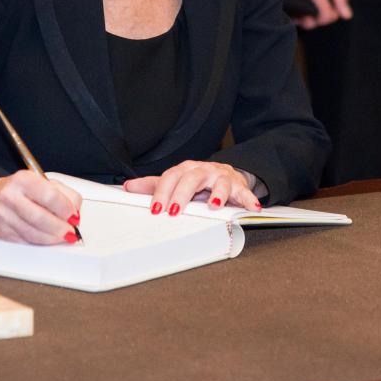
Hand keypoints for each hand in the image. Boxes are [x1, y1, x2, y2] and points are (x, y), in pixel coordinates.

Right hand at [0, 170, 82, 244]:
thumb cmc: (19, 190)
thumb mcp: (42, 182)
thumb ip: (63, 193)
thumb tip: (75, 210)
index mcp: (23, 180)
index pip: (49, 196)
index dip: (65, 209)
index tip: (73, 215)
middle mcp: (10, 196)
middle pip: (40, 217)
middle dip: (60, 227)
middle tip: (70, 231)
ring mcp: (4, 215)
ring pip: (33, 233)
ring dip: (52, 238)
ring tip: (62, 235)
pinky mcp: (2, 232)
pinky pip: (26, 241)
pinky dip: (41, 242)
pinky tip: (48, 238)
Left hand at [122, 161, 261, 215]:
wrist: (225, 173)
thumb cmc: (197, 180)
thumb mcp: (176, 181)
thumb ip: (154, 185)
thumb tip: (128, 187)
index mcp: (185, 170)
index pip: (171, 177)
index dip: (161, 192)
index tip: (155, 209)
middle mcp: (203, 170)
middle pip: (191, 178)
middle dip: (182, 194)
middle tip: (174, 210)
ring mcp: (221, 176)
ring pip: (219, 181)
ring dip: (217, 193)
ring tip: (214, 205)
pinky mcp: (238, 185)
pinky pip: (244, 192)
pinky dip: (248, 199)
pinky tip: (252, 208)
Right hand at [292, 0, 352, 28]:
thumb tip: (346, 15)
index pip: (324, 17)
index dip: (333, 15)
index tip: (335, 7)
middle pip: (310, 23)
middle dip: (319, 18)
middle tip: (325, 6)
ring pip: (298, 19)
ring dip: (307, 17)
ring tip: (314, 5)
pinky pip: (290, 11)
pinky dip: (297, 13)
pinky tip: (304, 4)